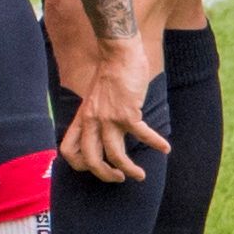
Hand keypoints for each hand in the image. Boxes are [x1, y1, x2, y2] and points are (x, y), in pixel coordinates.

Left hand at [56, 32, 170, 184]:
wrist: (118, 54)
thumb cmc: (109, 78)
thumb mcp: (93, 100)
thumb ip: (95, 118)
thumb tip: (102, 135)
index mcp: (81, 119)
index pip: (69, 150)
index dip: (79, 165)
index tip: (96, 168)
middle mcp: (91, 121)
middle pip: (91, 160)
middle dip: (106, 175)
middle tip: (119, 178)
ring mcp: (108, 118)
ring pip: (115, 155)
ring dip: (130, 170)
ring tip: (140, 175)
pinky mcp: (127, 113)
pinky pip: (142, 135)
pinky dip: (155, 143)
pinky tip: (165, 148)